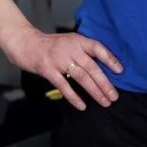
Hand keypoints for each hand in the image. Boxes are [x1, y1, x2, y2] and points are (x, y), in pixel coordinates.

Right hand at [3, 27, 123, 110]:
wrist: (25, 43)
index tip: (120, 71)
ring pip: (81, 77)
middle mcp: (70, 49)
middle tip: (114, 96)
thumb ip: (82, 51)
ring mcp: (59, 59)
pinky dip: (74, 97)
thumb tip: (101, 67)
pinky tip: (82, 105)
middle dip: (105, 83)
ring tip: (104, 102)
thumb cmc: (49, 44)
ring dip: (94, 91)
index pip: (97, 48)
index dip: (109, 59)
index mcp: (77, 40)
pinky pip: (64, 86)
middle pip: (92, 67)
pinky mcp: (48, 70)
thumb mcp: (68, 41)